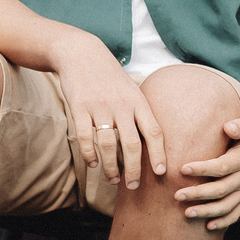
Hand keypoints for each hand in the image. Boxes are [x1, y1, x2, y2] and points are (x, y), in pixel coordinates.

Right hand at [52, 37, 166, 190]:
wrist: (82, 54)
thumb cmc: (110, 78)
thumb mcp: (132, 90)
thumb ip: (141, 113)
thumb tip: (153, 143)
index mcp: (138, 101)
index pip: (154, 131)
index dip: (158, 154)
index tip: (161, 172)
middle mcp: (121, 105)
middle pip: (131, 144)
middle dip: (134, 169)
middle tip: (134, 186)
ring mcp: (99, 107)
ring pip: (107, 145)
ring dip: (110, 167)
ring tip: (112, 179)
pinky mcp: (78, 107)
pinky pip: (85, 137)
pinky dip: (89, 155)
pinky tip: (93, 164)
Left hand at [176, 111, 239, 230]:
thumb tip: (228, 127)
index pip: (221, 167)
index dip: (203, 169)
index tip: (183, 169)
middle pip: (221, 190)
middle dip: (198, 194)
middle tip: (177, 195)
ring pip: (227, 206)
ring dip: (207, 212)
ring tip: (187, 213)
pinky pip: (235, 214)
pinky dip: (223, 222)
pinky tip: (208, 226)